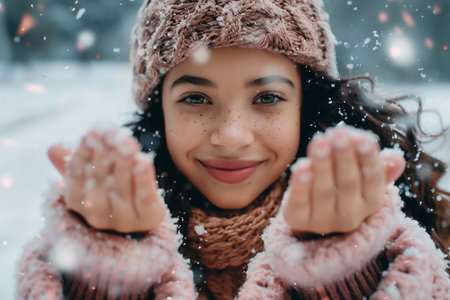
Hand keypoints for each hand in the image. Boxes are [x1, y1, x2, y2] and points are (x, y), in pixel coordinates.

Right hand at [47, 129, 165, 232]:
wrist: (144, 214)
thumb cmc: (114, 187)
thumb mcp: (95, 173)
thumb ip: (80, 160)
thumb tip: (52, 149)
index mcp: (78, 199)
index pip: (76, 174)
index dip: (84, 152)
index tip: (91, 132)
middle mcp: (97, 214)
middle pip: (100, 178)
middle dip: (106, 152)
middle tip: (113, 133)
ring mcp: (123, 219)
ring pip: (122, 187)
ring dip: (124, 162)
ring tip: (128, 142)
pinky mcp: (148, 218)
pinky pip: (145, 199)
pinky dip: (143, 179)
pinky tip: (144, 160)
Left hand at [283, 125, 404, 234]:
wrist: (309, 212)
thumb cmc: (339, 185)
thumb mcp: (360, 176)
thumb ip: (377, 165)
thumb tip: (397, 157)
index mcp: (371, 203)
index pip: (373, 180)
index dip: (368, 158)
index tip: (364, 138)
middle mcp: (350, 216)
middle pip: (348, 184)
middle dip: (344, 157)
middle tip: (338, 133)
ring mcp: (323, 221)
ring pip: (324, 192)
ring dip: (322, 165)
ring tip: (319, 142)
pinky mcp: (299, 220)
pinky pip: (300, 202)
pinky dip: (300, 184)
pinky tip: (300, 165)